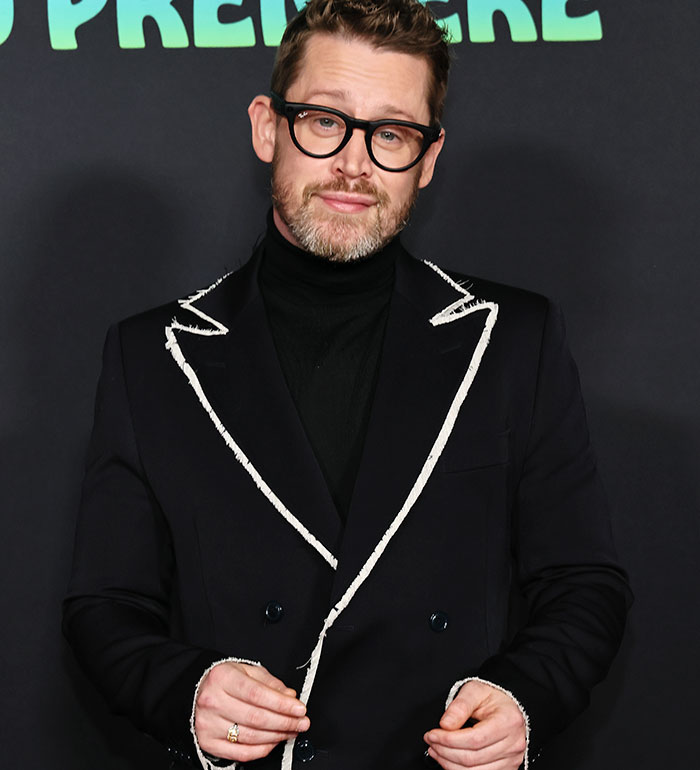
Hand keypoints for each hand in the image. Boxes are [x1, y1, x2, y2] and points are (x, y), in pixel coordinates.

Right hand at [194, 661, 309, 762]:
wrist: (197, 691)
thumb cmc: (225, 680)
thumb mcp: (247, 671)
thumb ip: (269, 683)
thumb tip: (290, 697)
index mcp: (223, 678)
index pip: (257, 694)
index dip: (282, 704)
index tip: (299, 708)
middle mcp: (213, 701)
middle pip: (256, 717)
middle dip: (285, 722)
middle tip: (301, 722)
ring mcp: (209, 724)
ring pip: (250, 736)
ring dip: (277, 736)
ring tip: (291, 731)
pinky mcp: (208, 742)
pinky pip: (240, 753)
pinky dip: (262, 750)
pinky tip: (274, 742)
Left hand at [424, 680, 526, 769]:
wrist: (508, 705)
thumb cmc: (492, 697)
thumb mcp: (475, 690)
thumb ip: (460, 706)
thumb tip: (445, 724)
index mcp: (508, 722)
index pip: (474, 739)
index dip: (449, 740)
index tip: (432, 735)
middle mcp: (513, 744)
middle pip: (473, 758)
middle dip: (445, 752)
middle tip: (431, 742)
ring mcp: (512, 759)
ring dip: (450, 764)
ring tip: (436, 751)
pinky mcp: (507, 769)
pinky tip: (449, 760)